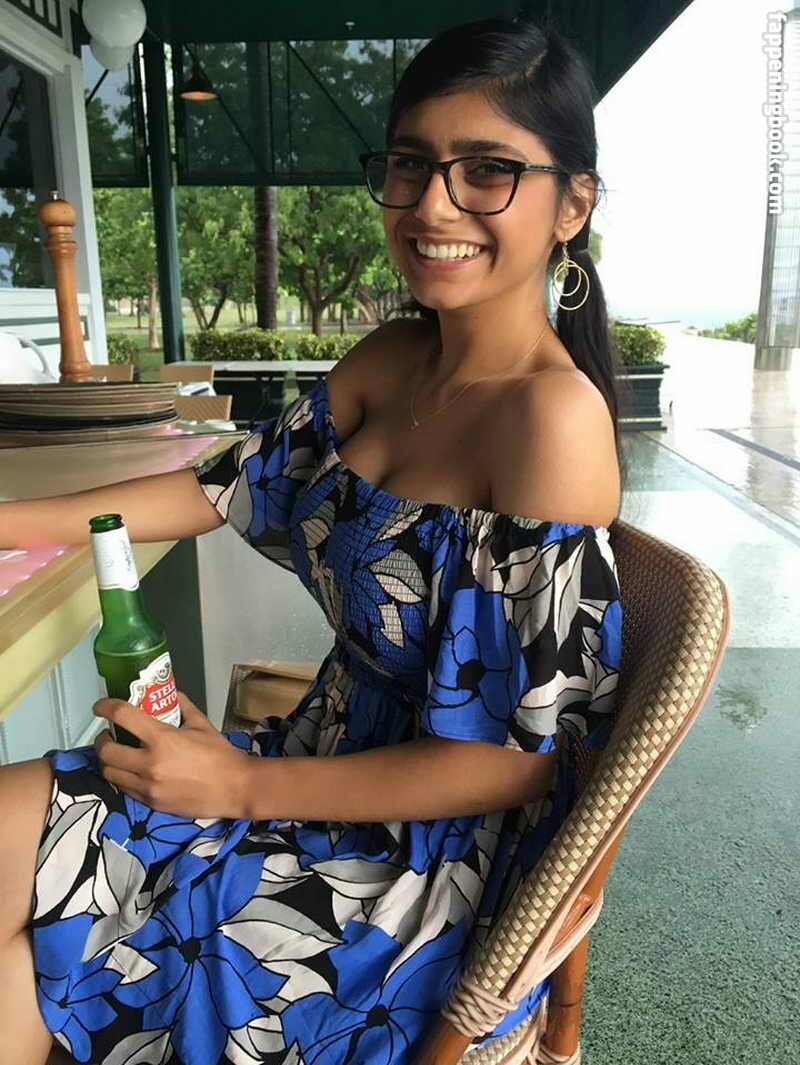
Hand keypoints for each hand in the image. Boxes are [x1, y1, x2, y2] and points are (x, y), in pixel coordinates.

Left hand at [93, 691, 253, 819]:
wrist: (234, 788)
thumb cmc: (219, 754)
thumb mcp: (202, 724)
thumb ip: (182, 707)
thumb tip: (170, 694)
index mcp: (162, 739)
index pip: (123, 716)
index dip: (105, 707)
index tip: (100, 706)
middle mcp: (149, 763)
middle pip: (106, 751)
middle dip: (102, 741)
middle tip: (108, 735)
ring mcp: (147, 786)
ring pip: (110, 773)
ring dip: (108, 761)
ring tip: (117, 755)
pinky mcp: (151, 803)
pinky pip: (124, 789)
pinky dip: (122, 778)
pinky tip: (131, 772)